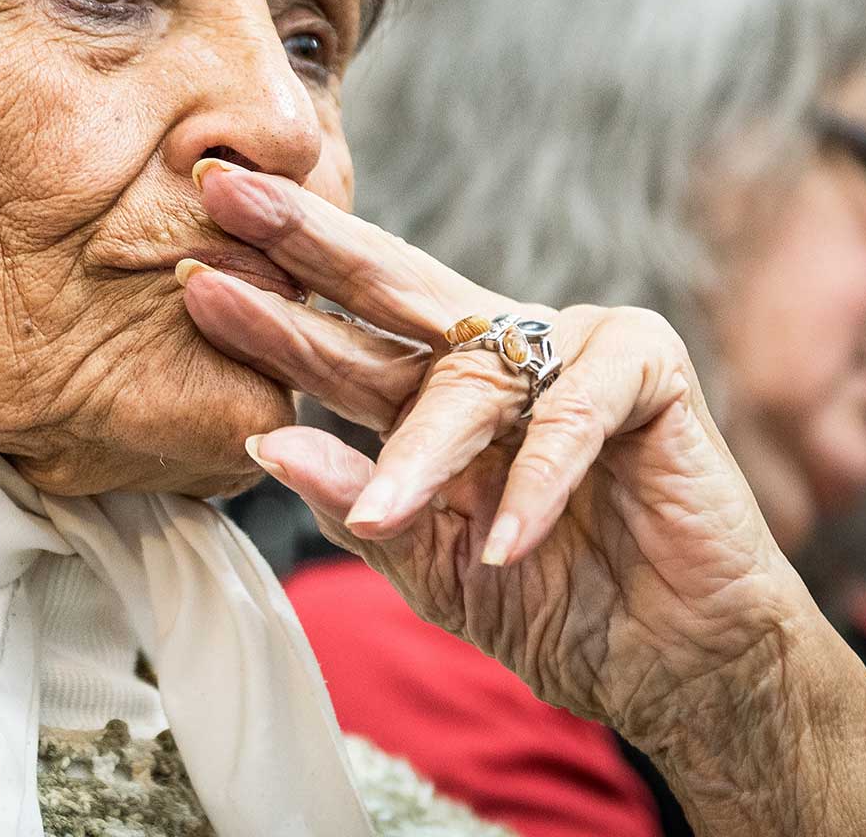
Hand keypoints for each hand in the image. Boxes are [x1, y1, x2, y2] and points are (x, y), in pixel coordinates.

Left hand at [178, 160, 865, 787]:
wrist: (673, 664)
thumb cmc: (550, 605)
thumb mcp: (429, 563)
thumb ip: (358, 503)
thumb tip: (266, 443)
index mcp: (433, 390)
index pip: (341, 336)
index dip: (272, 306)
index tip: (192, 276)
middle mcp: (494, 353)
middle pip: (390, 287)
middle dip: (306, 244)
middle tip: (228, 200)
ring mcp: (571, 349)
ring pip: (473, 377)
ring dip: (425, 450)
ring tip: (387, 512)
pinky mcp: (648, 371)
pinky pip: (573, 417)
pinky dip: (538, 485)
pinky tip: (509, 542)